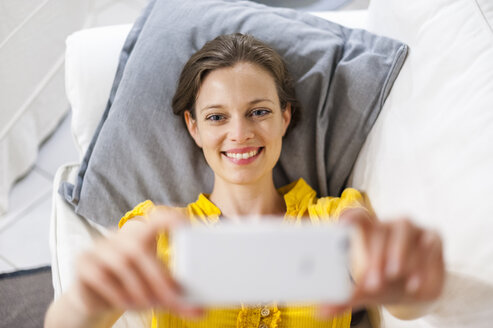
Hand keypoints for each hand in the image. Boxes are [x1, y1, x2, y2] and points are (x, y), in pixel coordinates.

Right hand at [67, 206, 203, 318]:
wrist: (95, 300)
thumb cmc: (132, 288)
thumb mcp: (156, 291)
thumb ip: (176, 299)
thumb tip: (200, 312)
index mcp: (142, 235)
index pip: (156, 217)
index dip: (169, 217)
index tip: (186, 225)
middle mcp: (120, 236)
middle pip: (139, 248)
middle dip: (158, 277)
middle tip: (171, 298)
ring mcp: (99, 247)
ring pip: (122, 262)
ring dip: (138, 287)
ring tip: (148, 305)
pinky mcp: (83, 263)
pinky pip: (101, 276)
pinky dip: (116, 292)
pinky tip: (125, 304)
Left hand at [319, 208, 444, 316]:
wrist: (415, 291)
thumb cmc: (385, 282)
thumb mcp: (364, 291)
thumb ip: (345, 298)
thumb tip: (322, 312)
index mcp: (367, 231)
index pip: (356, 216)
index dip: (349, 217)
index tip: (342, 225)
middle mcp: (388, 226)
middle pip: (379, 229)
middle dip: (376, 255)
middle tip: (372, 280)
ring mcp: (411, 229)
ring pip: (403, 230)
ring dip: (398, 251)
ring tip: (393, 274)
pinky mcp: (432, 237)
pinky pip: (428, 242)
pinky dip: (422, 262)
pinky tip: (413, 283)